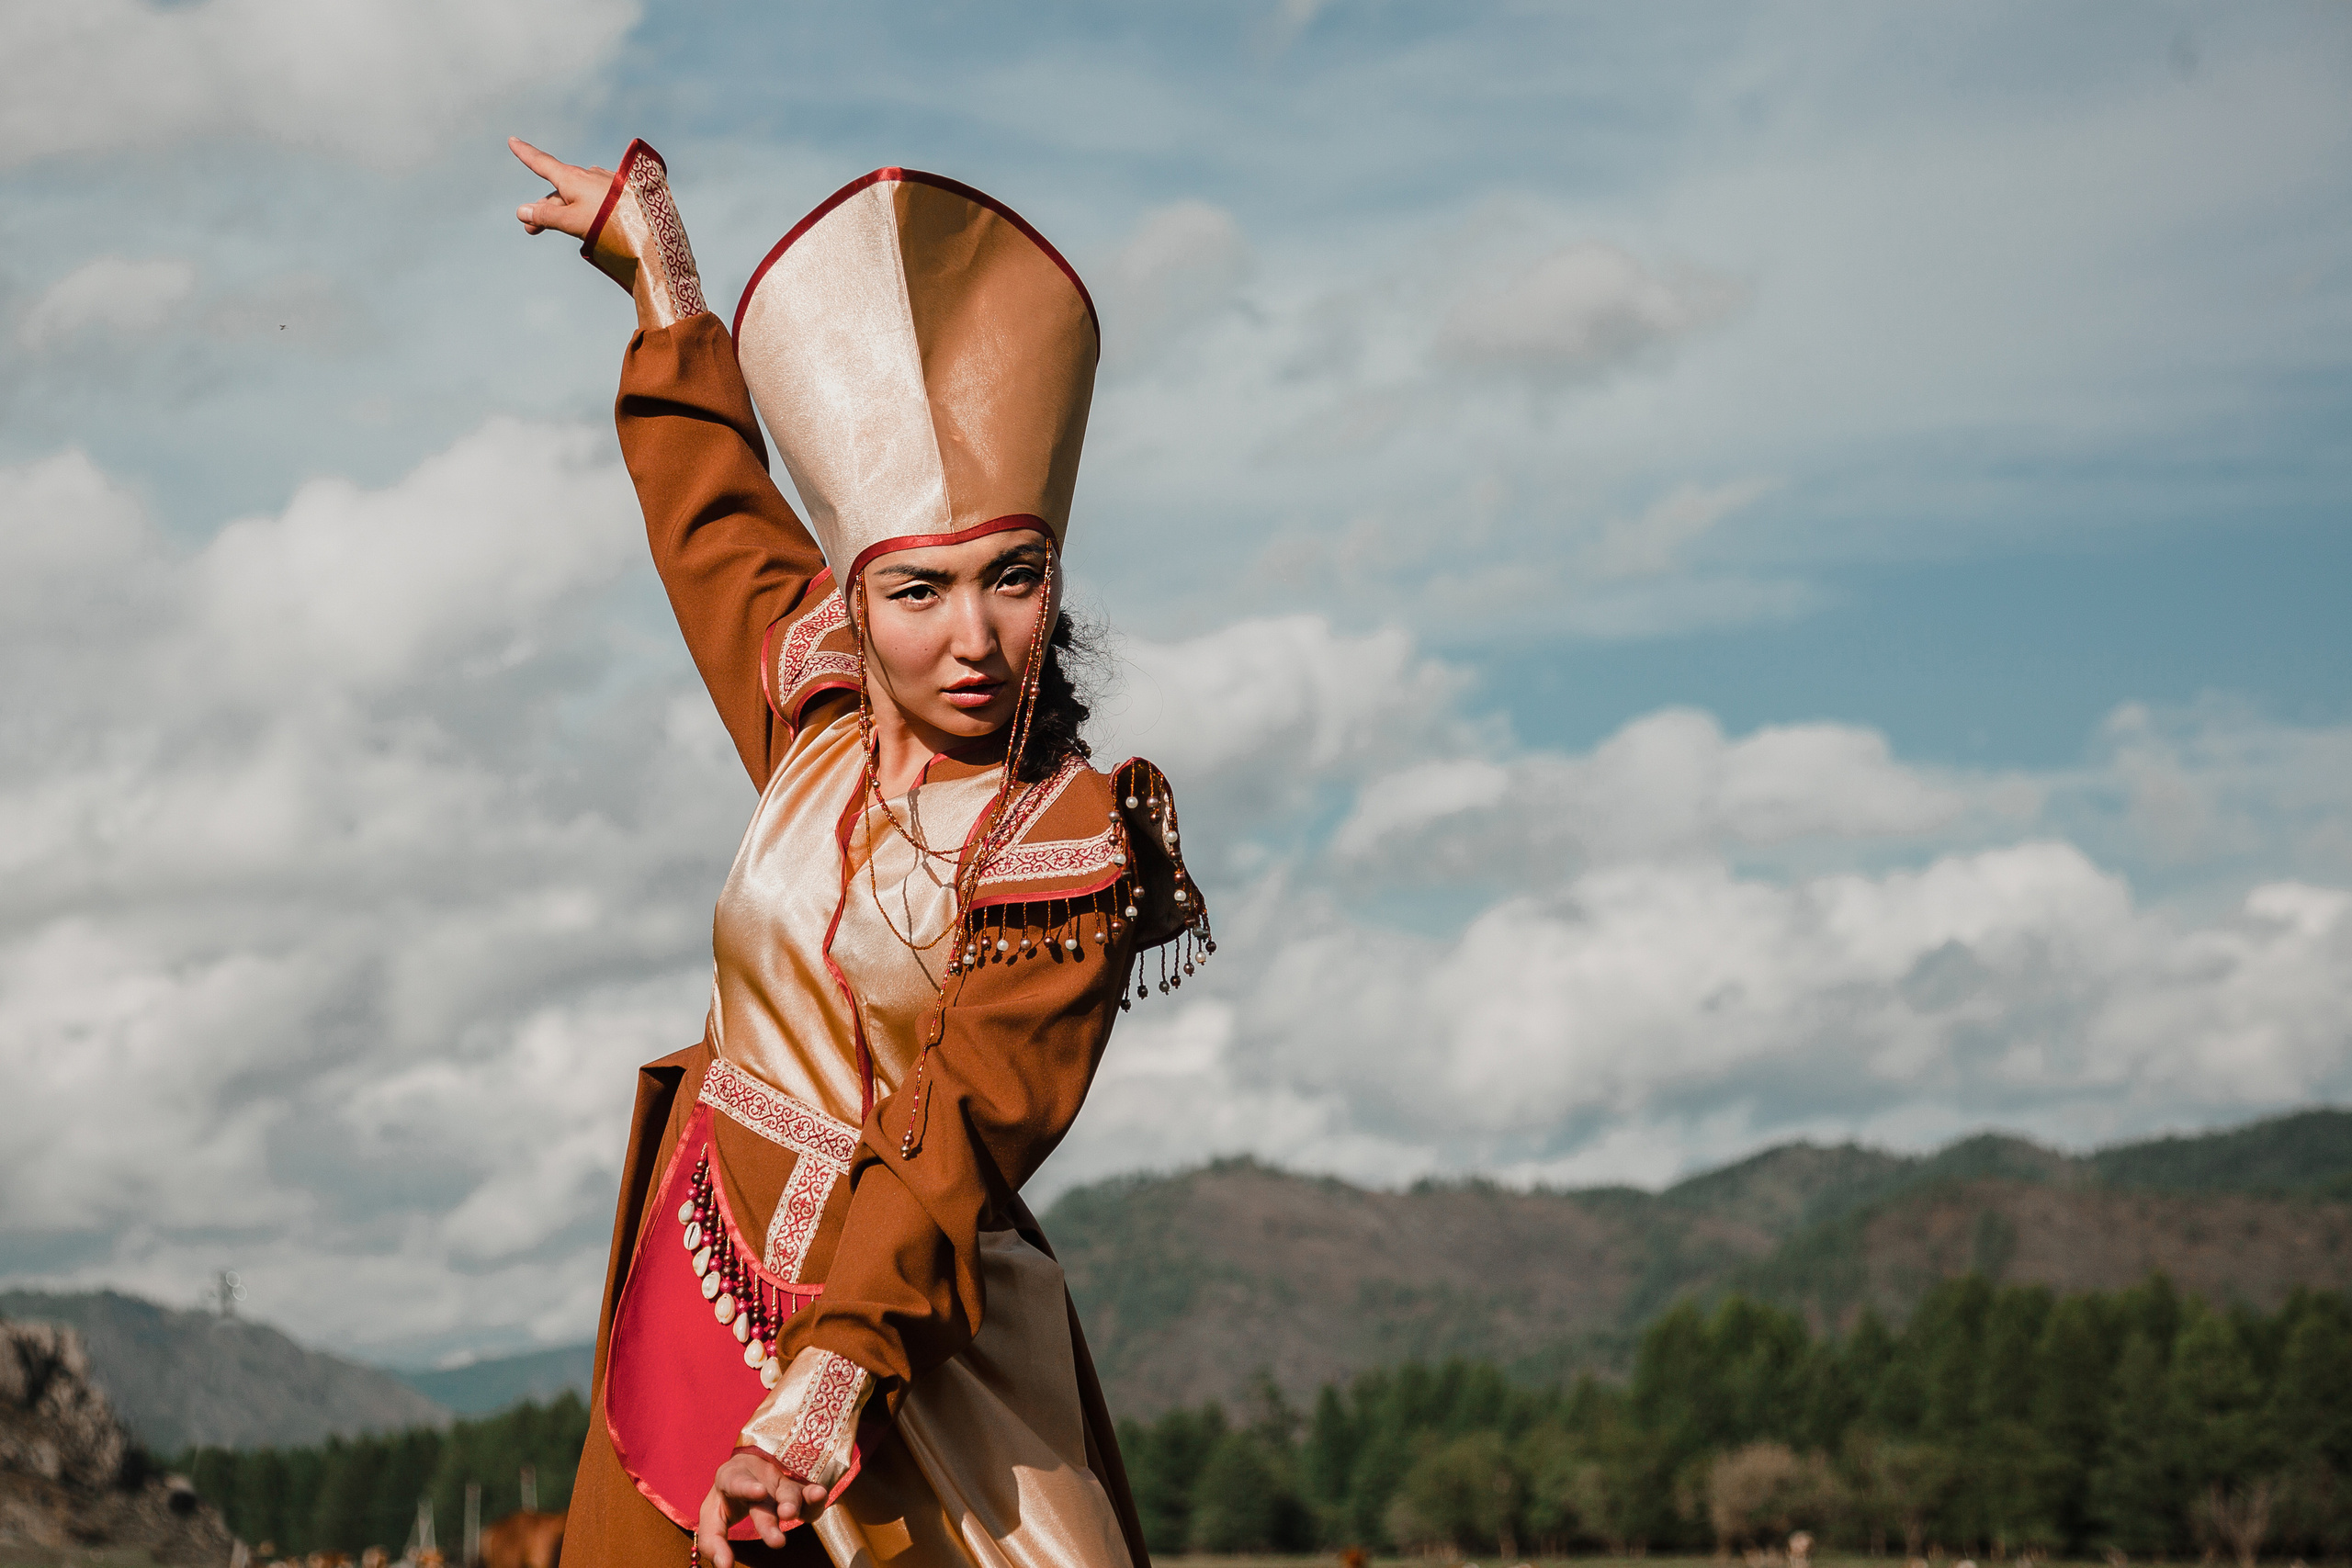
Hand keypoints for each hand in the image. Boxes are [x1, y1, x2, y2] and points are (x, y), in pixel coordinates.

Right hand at [509, 136, 614, 239]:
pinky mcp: (621, 193)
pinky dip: (588, 209)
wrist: (653, 226)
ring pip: (578, 195)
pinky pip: (596, 198)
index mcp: (572, 178)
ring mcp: (606, 182)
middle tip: (532, 231)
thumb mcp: (573, 222)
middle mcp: (588, 175)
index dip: (526, 153)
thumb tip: (521, 211)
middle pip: (558, 190)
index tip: (512, 140)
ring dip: (567, 211)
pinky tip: (597, 221)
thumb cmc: (610, 223)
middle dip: (544, 209)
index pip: (542, 163)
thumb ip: (547, 216)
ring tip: (569, 230)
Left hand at [695, 1449, 830, 1567]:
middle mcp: (759, 1479)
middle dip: (770, 1519)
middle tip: (776, 1541)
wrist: (750, 1467)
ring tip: (791, 1515)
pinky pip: (808, 1494)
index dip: (748, 1487)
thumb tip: (724, 1566)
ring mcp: (781, 1483)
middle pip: (765, 1499)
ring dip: (793, 1504)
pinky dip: (815, 1497)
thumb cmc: (727, 1498)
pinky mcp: (800, 1490)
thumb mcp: (713, 1515)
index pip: (737, 1482)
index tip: (760, 1492)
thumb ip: (713, 1542)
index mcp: (732, 1478)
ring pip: (789, 1493)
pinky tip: (820, 1495)